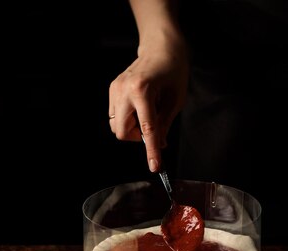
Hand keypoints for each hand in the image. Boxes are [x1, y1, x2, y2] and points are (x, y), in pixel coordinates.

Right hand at [108, 39, 188, 172]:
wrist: (161, 47)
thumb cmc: (173, 70)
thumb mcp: (176, 100)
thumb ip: (164, 124)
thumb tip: (158, 145)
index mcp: (143, 92)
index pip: (146, 129)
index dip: (151, 151)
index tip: (155, 166)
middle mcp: (124, 90)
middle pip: (121, 132)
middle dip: (136, 137)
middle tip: (152, 126)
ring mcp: (115, 89)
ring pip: (116, 125)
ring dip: (131, 128)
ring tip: (146, 113)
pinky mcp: (112, 89)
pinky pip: (115, 115)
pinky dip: (127, 118)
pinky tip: (138, 107)